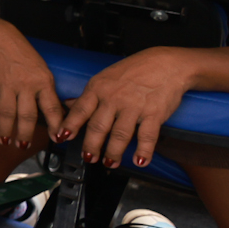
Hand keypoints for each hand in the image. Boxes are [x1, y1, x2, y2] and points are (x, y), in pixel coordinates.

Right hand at [0, 21, 62, 147]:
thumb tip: (54, 111)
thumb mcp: (41, 68)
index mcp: (43, 81)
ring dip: (5, 129)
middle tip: (23, 146)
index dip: (56, 126)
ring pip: (7, 113)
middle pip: (27, 116)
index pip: (52, 108)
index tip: (58, 139)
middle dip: (25, 134)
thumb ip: (45, 89)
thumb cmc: (20, 52)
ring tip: (4, 140)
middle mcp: (25, 84)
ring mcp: (5, 84)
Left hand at [58, 48, 196, 168]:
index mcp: (98, 88)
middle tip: (88, 158)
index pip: (80, 110)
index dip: (70, 125)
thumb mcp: (105, 78)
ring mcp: (134, 106)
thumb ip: (88, 95)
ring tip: (109, 163)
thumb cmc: (134, 70)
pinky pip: (147, 136)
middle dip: (91, 145)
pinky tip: (140, 161)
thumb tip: (68, 105)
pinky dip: (143, 151)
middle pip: (98, 126)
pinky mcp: (154, 113)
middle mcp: (113, 98)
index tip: (62, 137)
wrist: (166, 64)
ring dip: (113, 153)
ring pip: (120, 135)